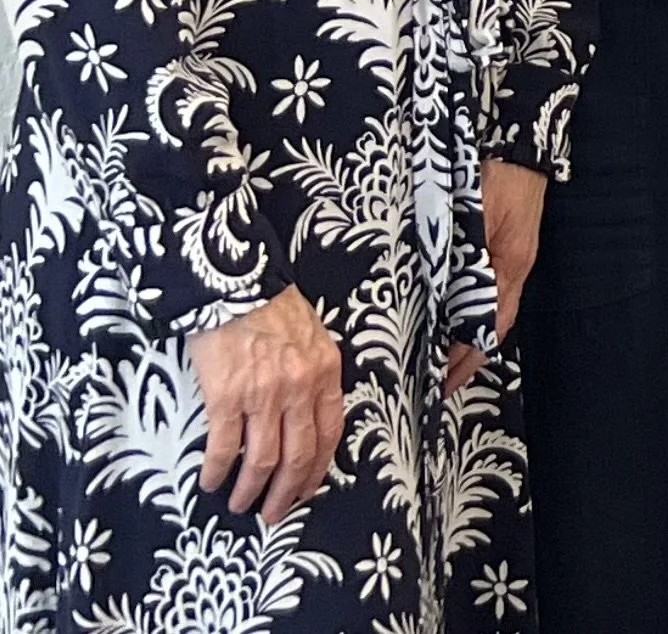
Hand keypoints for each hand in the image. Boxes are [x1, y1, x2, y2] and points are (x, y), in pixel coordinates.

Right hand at [187, 284, 342, 523]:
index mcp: (325, 371)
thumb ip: (314, 376)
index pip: (329, 433)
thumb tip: (308, 420)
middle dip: (286, 492)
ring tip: (239, 503)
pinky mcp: (226, 396)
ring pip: (261, 459)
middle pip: (297, 455)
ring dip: (249, 489)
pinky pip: (223, 446)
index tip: (307, 491)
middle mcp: (299, 387)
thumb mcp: (312, 338)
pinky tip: (210, 481)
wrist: (235, 282)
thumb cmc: (272, 308)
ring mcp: (263, 393)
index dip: (317, 469)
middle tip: (273, 513)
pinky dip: (216, 470)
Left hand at [443, 159, 546, 394]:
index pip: (488, 326)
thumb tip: (442, 298)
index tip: (441, 383)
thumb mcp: (472, 214)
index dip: (465, 358)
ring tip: (442, 356)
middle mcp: (515, 266)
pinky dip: (473, 310)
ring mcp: (514, 255)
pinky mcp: (509, 244)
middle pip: (492, 324)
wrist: (519, 138)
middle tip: (436, 380)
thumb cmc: (493, 172)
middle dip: (466, 355)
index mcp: (510, 264)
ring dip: (469, 335)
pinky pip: (490, 288)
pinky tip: (454, 313)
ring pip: (491, 308)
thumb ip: (459, 254)